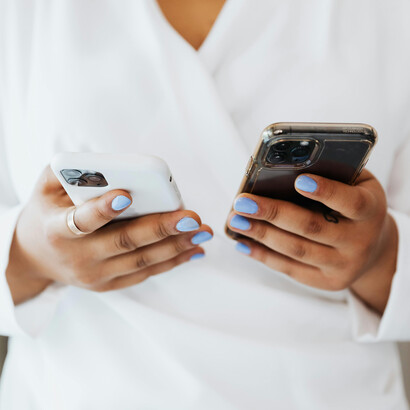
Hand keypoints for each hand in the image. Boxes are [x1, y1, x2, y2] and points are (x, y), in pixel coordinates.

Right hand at [7, 167, 212, 304]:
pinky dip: (173, 261)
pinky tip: (194, 249)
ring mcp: (96, 275)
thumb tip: (109, 162)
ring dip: (176, 246)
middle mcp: (79, 257)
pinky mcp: (110, 284)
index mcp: (58, 230)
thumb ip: (72, 171)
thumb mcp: (46, 188)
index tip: (127, 194)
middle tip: (191, 217)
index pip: (82, 220)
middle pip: (124, 242)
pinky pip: (146, 272)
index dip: (103, 209)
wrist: (35, 258)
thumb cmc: (47, 215)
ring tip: (202, 232)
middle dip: (160, 228)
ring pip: (142, 260)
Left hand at [227, 170, 397, 312]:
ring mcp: (343, 266)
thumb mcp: (355, 183)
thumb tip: (285, 165)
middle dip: (273, 213)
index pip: (350, 202)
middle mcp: (360, 241)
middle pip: (312, 227)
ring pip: (296, 250)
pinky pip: (290, 269)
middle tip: (242, 202)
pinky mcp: (326, 282)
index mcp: (370, 210)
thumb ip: (332, 173)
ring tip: (236, 220)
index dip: (326, 192)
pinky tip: (243, 242)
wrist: (374, 248)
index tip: (299, 180)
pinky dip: (263, 255)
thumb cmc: (354, 203)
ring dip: (261, 234)